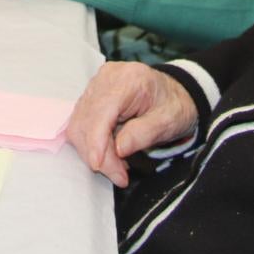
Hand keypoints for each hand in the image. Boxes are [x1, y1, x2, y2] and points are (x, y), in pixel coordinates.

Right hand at [67, 63, 199, 187]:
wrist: (174, 95)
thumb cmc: (174, 106)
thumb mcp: (169, 122)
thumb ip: (144, 134)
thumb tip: (118, 149)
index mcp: (129, 79)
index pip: (102, 111)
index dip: (96, 141)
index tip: (98, 166)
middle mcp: (107, 78)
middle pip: (87, 120)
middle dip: (98, 153)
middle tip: (119, 176)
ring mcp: (96, 85)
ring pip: (79, 125)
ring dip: (93, 151)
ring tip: (118, 167)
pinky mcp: (91, 96)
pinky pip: (81, 124)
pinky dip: (92, 144)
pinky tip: (110, 154)